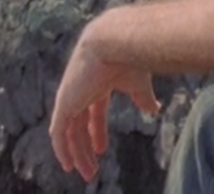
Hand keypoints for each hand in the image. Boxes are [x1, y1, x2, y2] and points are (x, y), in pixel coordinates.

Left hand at [49, 26, 161, 181]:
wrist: (115, 40)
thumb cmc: (130, 56)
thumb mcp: (139, 83)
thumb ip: (144, 98)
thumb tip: (155, 110)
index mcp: (98, 84)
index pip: (94, 112)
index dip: (97, 132)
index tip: (101, 150)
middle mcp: (81, 90)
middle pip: (79, 125)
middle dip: (84, 149)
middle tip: (91, 171)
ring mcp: (71, 96)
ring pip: (68, 132)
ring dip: (76, 154)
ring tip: (85, 172)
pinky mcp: (64, 102)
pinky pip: (58, 132)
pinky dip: (61, 149)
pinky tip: (67, 164)